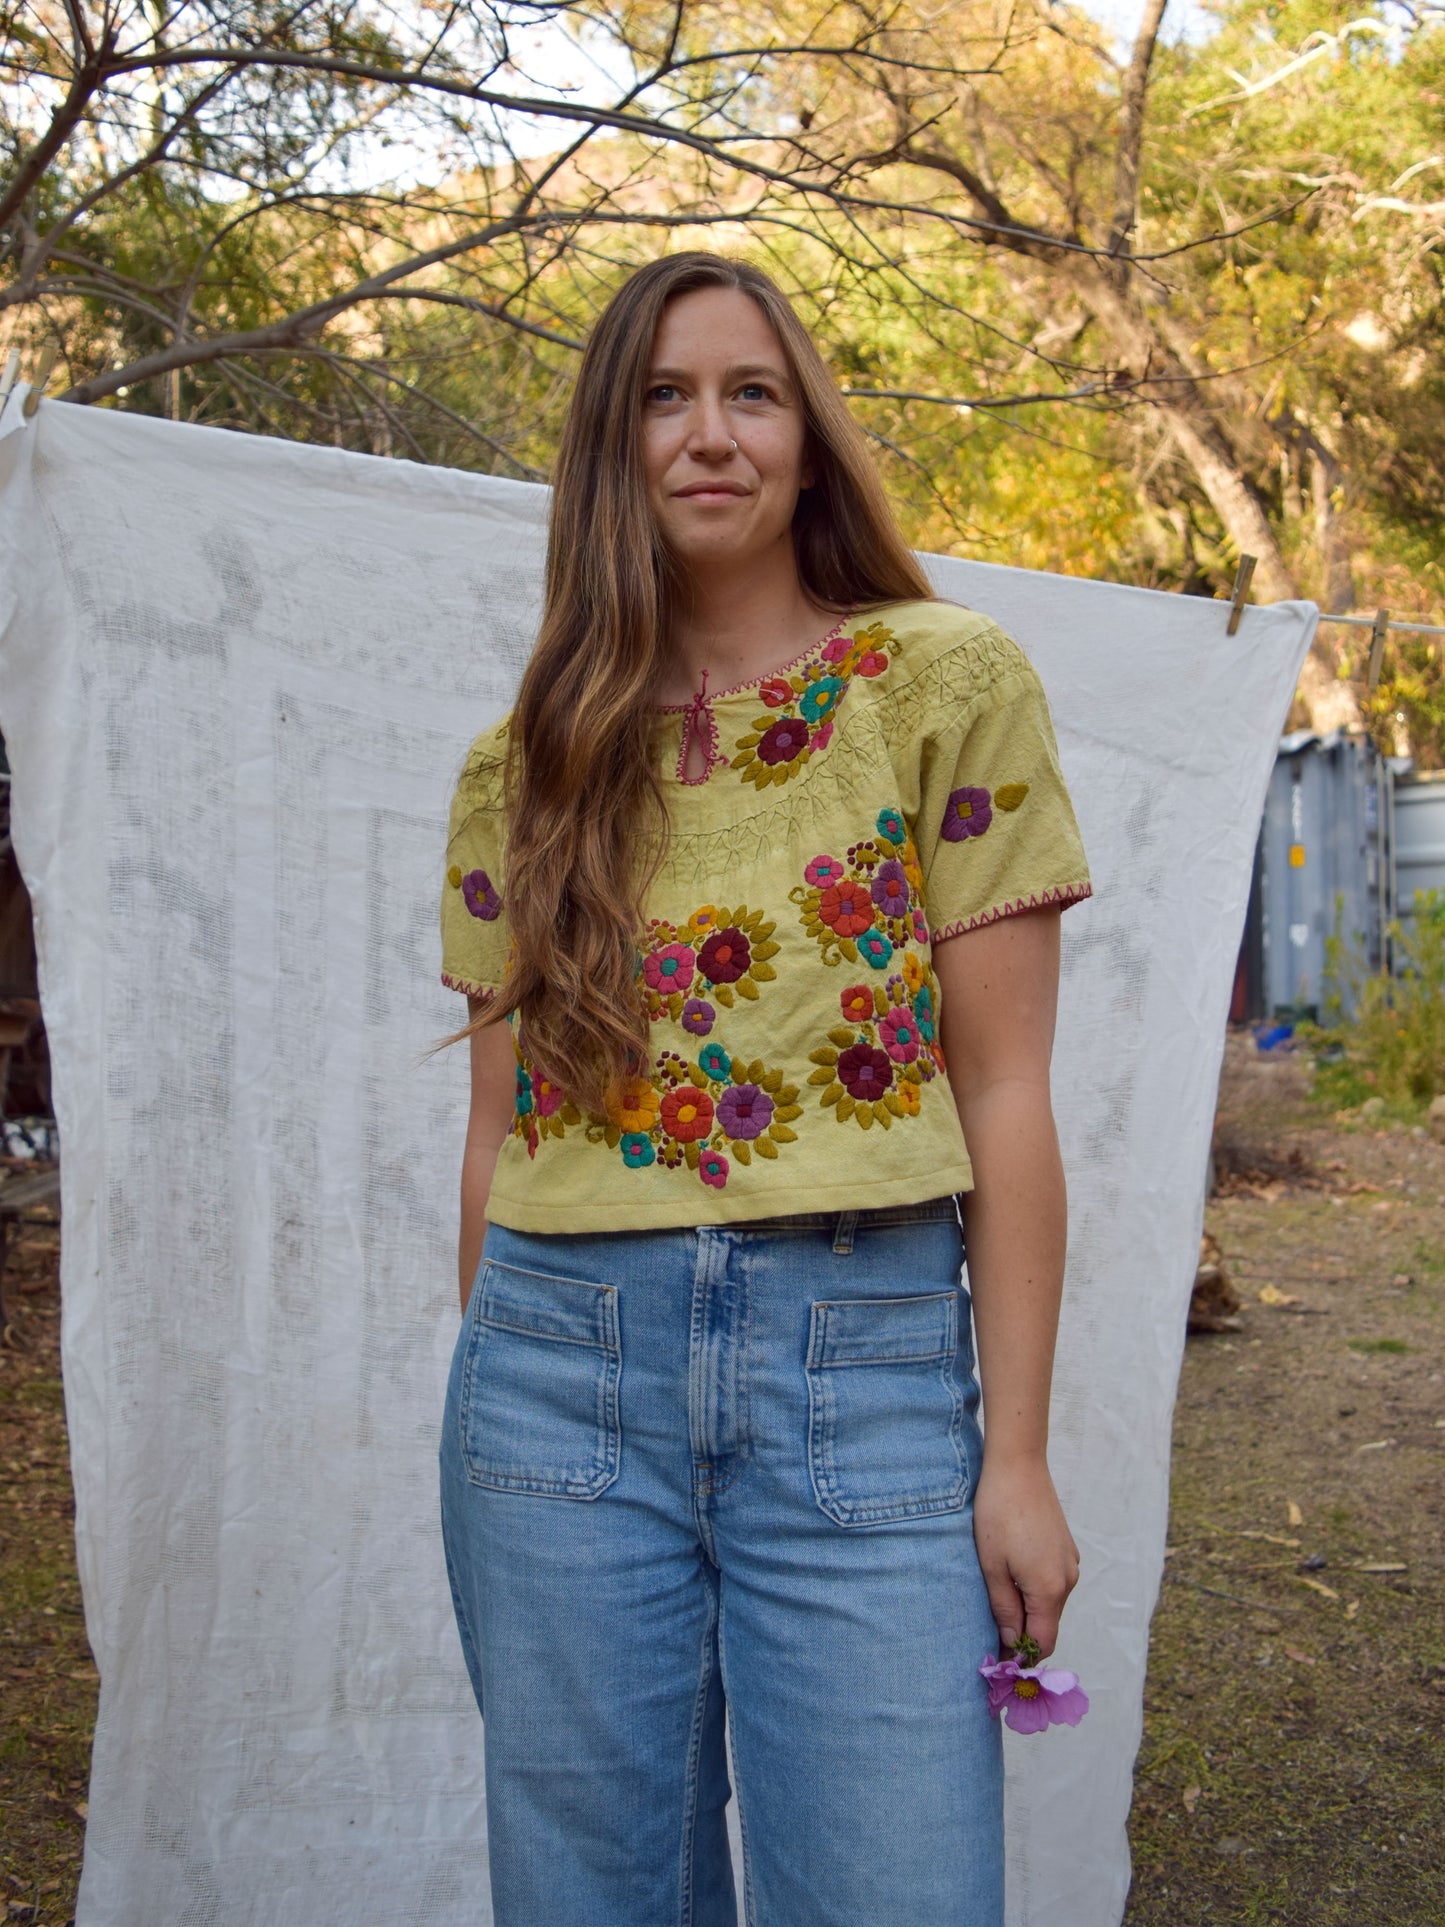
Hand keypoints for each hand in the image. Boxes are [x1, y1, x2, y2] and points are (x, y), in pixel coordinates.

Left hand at [972, 1456, 1078, 1657]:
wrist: (1018, 1465)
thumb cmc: (998, 1514)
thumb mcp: (992, 1566)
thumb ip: (1004, 1609)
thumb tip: (1012, 1644)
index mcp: (1050, 1589)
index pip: (1042, 1644)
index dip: (1020, 1657)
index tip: (995, 1659)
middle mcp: (1068, 1580)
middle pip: (1046, 1625)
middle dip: (1021, 1633)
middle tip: (988, 1630)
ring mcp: (1070, 1562)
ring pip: (1048, 1603)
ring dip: (1026, 1608)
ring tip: (995, 1595)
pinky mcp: (1065, 1548)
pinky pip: (1051, 1582)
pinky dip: (1034, 1589)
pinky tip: (1010, 1571)